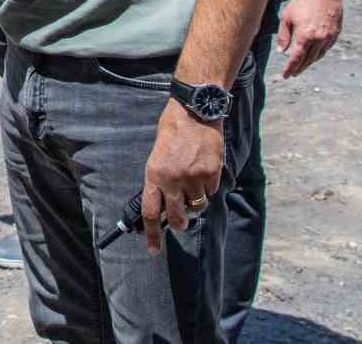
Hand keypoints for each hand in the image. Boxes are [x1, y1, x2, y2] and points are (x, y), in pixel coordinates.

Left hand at [141, 100, 223, 254]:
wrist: (195, 111)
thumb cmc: (173, 130)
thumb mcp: (157, 154)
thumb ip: (159, 178)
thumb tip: (162, 202)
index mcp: (154, 174)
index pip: (150, 212)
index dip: (151, 234)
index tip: (152, 249)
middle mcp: (173, 180)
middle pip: (177, 218)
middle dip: (179, 224)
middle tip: (180, 221)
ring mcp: (194, 178)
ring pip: (197, 206)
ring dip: (195, 201)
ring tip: (192, 181)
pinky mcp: (211, 174)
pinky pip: (210, 192)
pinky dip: (208, 187)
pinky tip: (204, 170)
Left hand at [277, 0, 342, 78]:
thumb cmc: (302, 1)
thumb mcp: (287, 16)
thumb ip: (283, 35)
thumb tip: (281, 51)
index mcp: (304, 36)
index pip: (296, 58)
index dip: (290, 68)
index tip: (285, 75)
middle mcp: (318, 39)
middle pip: (308, 60)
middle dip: (299, 68)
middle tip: (293, 73)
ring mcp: (329, 37)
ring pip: (318, 56)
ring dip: (309, 62)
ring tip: (302, 65)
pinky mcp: (336, 33)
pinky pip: (326, 48)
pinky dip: (319, 53)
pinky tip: (313, 54)